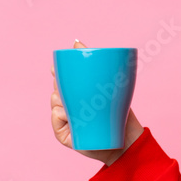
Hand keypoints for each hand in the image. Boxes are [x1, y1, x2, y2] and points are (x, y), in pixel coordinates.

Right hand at [50, 39, 144, 165]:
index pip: (62, 80)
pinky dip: (63, 115)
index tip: (54, 67)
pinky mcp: (64, 134)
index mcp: (77, 94)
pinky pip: (56, 117)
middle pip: (56, 89)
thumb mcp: (107, 84)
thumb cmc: (118, 111)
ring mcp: (65, 120)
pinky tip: (73, 118)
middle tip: (72, 87)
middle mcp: (69, 106)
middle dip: (60, 85)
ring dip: (65, 101)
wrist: (125, 139)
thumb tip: (75, 41)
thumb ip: (94, 63)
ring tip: (83, 107)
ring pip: (55, 102)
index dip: (56, 73)